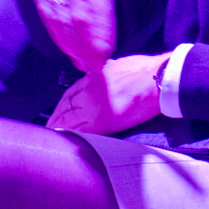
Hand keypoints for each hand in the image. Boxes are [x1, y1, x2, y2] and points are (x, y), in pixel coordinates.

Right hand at [19, 0, 170, 71]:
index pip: (97, 4)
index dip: (101, 31)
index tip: (108, 52)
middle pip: (79, 18)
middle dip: (88, 45)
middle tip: (98, 67)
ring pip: (62, 21)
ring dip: (73, 46)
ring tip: (85, 65)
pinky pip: (49, 18)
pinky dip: (59, 36)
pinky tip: (69, 51)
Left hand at [47, 53, 166, 133]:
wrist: (158, 79)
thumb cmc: (147, 71)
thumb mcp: (121, 65)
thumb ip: (108, 72)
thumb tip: (108, 73)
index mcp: (94, 76)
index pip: (71, 92)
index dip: (63, 103)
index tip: (59, 111)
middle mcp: (89, 90)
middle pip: (65, 106)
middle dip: (56, 117)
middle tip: (50, 127)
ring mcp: (93, 106)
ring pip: (67, 120)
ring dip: (58, 129)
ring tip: (53, 138)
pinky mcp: (101, 121)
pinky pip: (79, 132)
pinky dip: (69, 137)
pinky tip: (65, 143)